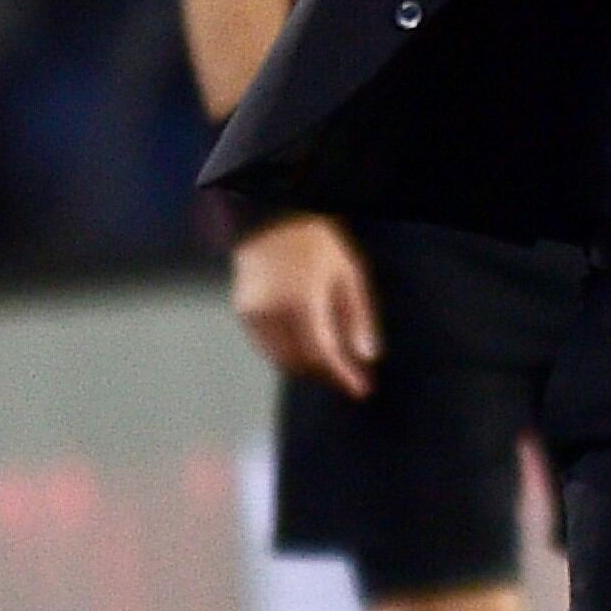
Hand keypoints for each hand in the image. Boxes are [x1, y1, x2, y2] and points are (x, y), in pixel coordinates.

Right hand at [232, 213, 381, 394]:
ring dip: (308, 366)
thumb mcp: (349, 275)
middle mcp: (273, 310)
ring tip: (333, 364)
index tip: (361, 391)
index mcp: (303, 300)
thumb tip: (367, 357)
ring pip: (282, 358)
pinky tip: (308, 347)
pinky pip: (268, 346)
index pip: (323, 352)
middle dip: (328, 373)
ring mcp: (254, 313)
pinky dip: (289, 353)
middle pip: (302, 360)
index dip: (342, 375)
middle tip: (351, 376)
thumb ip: (359, 317)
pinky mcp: (243, 312)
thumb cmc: (318, 245)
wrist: (271, 220)